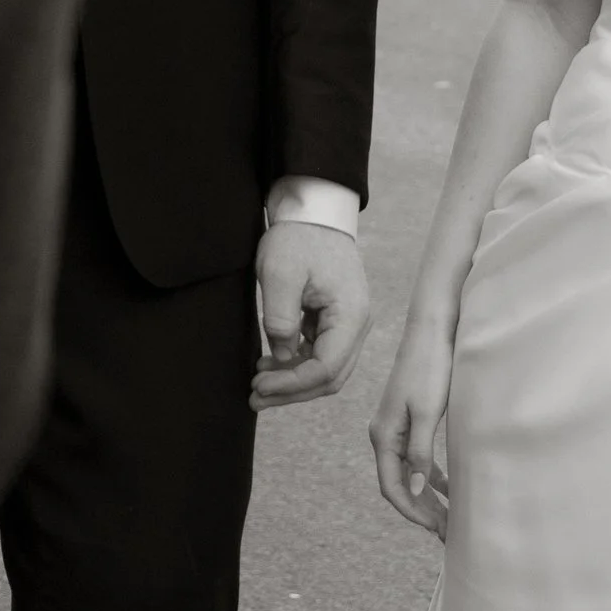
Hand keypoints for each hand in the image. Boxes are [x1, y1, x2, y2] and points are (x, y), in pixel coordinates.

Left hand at [251, 221, 372, 409]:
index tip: (258, 384)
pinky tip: (269, 365)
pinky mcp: (335, 321)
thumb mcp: (280, 273)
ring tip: (257, 385)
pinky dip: (296, 365)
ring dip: (293, 382)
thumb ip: (280, 319)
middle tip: (254, 398)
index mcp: (350, 314)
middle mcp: (357, 324)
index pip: (326, 368)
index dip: (291, 384)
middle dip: (292, 392)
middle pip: (330, 377)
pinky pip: (320, 355)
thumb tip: (281, 358)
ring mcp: (348, 324)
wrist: (312, 212)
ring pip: (326, 370)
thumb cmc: (298, 238)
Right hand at [370, 310, 453, 536]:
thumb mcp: (427, 412)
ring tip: (450, 517)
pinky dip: (431, 474)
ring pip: (409, 472)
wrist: (432, 327)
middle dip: (422, 510)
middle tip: (447, 532)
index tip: (436, 528)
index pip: (392, 486)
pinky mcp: (410, 417)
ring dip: (428, 495)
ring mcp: (396, 426)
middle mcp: (384, 433)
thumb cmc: (431, 366)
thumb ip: (419, 452)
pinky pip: (417, 457)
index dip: (413, 511)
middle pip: (399, 484)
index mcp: (383, 434)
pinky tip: (450, 487)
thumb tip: (415, 488)